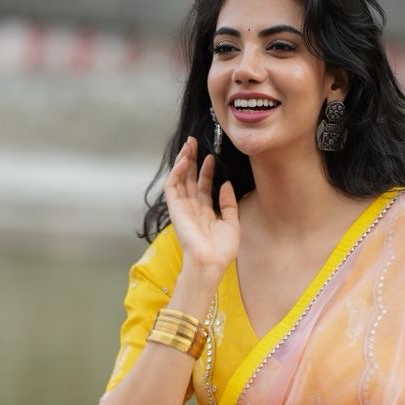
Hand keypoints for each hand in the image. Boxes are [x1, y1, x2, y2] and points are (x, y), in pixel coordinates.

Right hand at [164, 136, 238, 277]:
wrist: (210, 262)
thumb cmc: (221, 250)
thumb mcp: (232, 223)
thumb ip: (229, 203)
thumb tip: (226, 184)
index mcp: (204, 213)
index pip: (203, 187)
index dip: (206, 171)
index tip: (212, 157)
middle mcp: (192, 209)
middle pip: (189, 179)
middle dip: (192, 160)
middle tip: (194, 142)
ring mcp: (182, 208)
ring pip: (179, 179)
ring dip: (182, 161)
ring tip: (188, 145)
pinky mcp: (174, 209)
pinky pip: (172, 186)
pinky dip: (176, 172)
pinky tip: (184, 159)